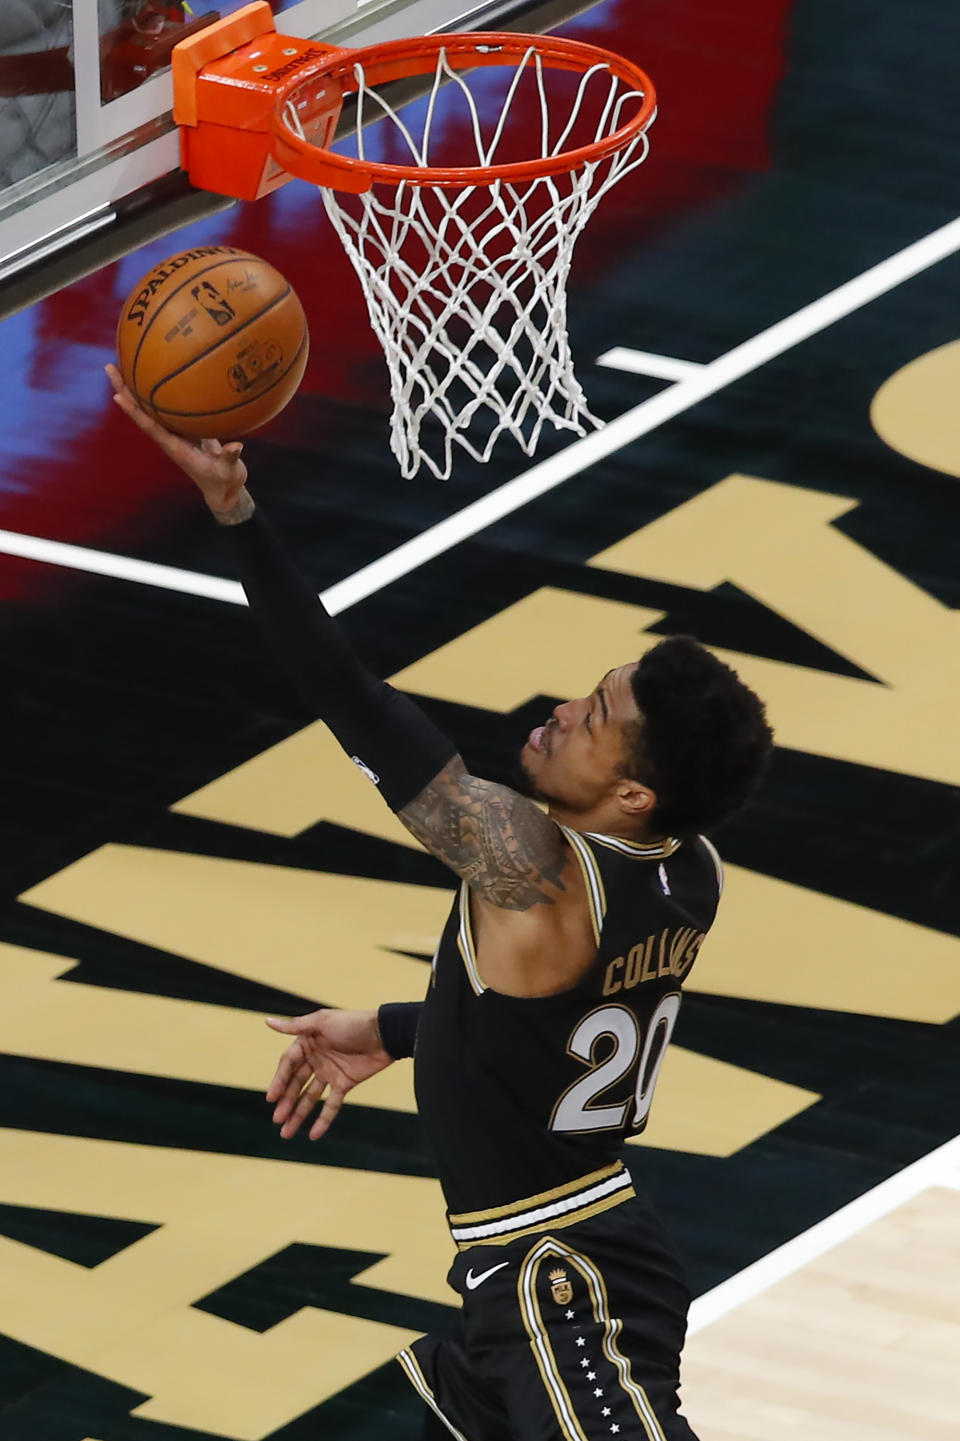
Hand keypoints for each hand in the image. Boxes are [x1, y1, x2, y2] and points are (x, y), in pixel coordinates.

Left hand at [105, 363, 248, 514]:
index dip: (133, 411)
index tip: (116, 395)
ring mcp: (176, 433)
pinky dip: (160, 391)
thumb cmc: (224, 482)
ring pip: (151, 407)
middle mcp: (169, 438)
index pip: (149, 426)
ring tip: (123, 365)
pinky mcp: (186, 429)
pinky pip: (168, 407)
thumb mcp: (228, 472)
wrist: (224, 489)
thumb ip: (230, 458)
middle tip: (109, 367)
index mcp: (174, 447)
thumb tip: (235, 446)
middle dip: (125, 390)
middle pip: (141, 411)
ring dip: (136, 388)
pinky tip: (159, 374)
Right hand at [265, 1008, 393, 1140]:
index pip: (288, 1065)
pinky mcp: (345, 1084)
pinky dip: (323, 1120)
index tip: (271, 1098)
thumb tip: (267, 1021)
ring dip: (298, 1114)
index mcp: (308, 1043)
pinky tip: (313, 1135)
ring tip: (286, 1133)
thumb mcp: (322, 1022)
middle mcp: (316, 1059)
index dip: (279, 1081)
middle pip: (296, 1084)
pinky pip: (331, 1105)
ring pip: (310, 1097)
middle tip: (277, 1120)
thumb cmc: (353, 1023)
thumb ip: (295, 1026)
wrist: (385, 1033)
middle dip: (286, 1102)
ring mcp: (330, 1073)